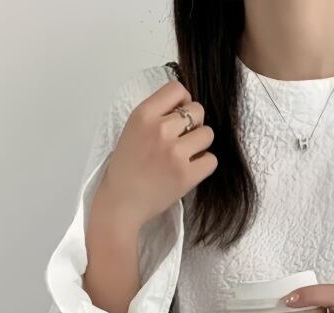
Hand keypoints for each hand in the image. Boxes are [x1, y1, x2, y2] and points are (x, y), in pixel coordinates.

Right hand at [95, 78, 217, 229]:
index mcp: (144, 115)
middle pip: (198, 111)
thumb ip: (156, 115)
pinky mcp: (187, 175)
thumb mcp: (133, 130)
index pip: (177, 89)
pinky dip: (204, 165)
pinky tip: (191, 169)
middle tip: (183, 139)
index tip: (179, 116)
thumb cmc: (126, 168)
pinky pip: (212, 160)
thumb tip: (185, 107)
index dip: (183, 101)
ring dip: (201, 144)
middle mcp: (160, 130)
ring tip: (186, 155)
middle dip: (194, 124)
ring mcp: (175, 153)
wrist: (121, 203)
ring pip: (208, 134)